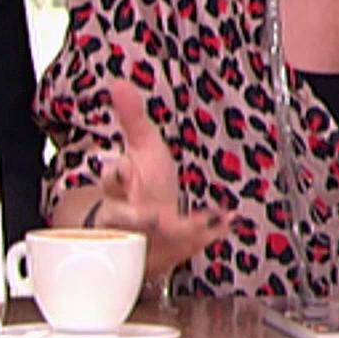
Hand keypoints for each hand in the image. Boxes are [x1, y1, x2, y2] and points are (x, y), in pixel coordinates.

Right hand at [89, 83, 226, 278]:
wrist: (150, 223)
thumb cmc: (144, 181)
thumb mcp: (141, 146)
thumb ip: (131, 116)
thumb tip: (118, 83)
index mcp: (117, 186)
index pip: (111, 179)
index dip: (117, 174)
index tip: (126, 169)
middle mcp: (126, 216)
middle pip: (125, 220)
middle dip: (140, 218)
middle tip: (157, 216)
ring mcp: (146, 239)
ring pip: (157, 239)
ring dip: (183, 230)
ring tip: (207, 221)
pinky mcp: (168, 254)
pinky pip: (187, 248)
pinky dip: (209, 235)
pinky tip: (227, 222)